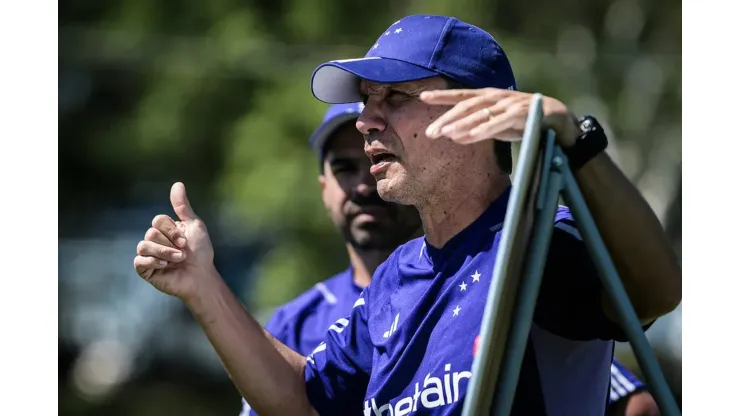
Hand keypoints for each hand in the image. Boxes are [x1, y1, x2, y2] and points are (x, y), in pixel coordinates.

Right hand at [133, 182, 214, 301]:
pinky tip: (166, 266)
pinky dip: (154, 262)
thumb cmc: (200, 252)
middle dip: (170, 243)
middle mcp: (154, 240)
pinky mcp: (145, 270)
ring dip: (165, 253)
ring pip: (144, 245)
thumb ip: (183, 206)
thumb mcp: (194, 225)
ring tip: (179, 260)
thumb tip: (177, 183)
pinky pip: (139, 260)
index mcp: (164, 229)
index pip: (158, 220)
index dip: (172, 230)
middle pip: (151, 232)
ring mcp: (149, 255)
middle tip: (183, 252)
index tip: (186, 241)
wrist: (202, 276)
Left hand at [420, 88, 579, 146]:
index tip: (422, 97)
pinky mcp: (521, 114)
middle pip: (466, 106)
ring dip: (461, 124)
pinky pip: (498, 122)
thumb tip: (453, 135)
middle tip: (430, 132)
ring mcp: (508, 104)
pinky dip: (482, 129)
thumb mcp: (497, 125)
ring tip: (444, 135)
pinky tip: (468, 137)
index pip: (462, 96)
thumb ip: (477, 128)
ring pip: (480, 113)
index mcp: (489, 97)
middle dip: (446, 118)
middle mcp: (497, 97)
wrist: (559, 120)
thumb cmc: (525, 122)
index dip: (443, 96)